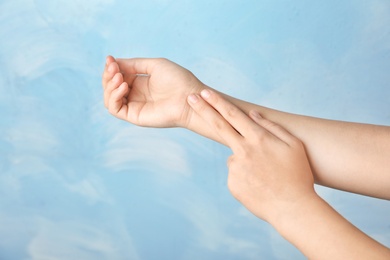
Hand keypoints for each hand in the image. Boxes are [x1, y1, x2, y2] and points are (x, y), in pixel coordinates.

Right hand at [102, 56, 205, 126]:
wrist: (191, 97)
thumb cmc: (179, 81)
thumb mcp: (155, 66)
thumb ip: (134, 64)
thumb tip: (115, 62)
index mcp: (140, 84)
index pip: (117, 77)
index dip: (111, 68)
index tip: (110, 59)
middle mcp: (136, 96)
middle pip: (110, 87)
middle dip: (108, 75)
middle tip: (113, 67)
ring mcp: (135, 107)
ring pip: (109, 99)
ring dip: (109, 86)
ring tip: (119, 77)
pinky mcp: (135, 117)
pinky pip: (115, 109)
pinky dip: (114, 96)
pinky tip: (124, 86)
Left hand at [187, 89, 315, 223]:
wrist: (292, 208)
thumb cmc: (297, 175)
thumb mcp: (293, 146)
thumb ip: (272, 127)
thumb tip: (253, 114)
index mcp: (258, 138)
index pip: (232, 114)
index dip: (217, 102)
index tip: (205, 92)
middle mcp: (242, 150)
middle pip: (218, 125)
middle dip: (203, 109)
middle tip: (190, 98)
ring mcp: (235, 168)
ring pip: (234, 156)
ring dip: (245, 160)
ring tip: (266, 175)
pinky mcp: (231, 183)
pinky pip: (236, 173)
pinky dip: (245, 176)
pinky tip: (260, 184)